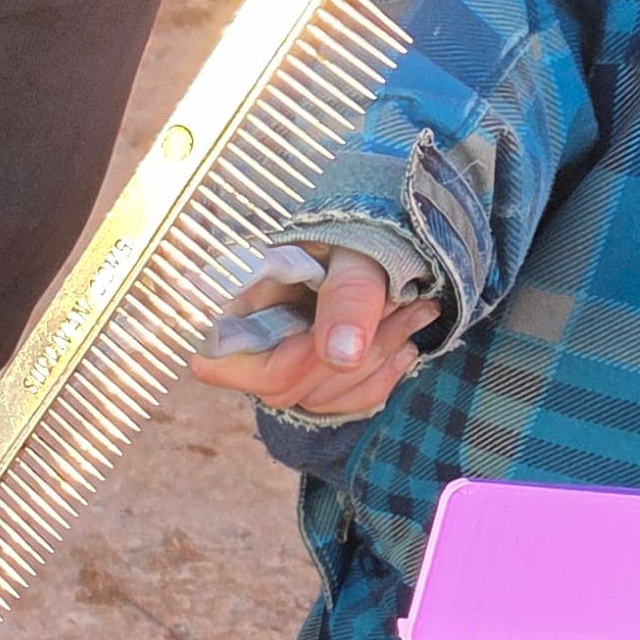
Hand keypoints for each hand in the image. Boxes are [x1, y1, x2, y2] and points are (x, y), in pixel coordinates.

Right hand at [186, 243, 442, 422]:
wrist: (367, 237)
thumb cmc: (349, 234)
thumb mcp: (352, 251)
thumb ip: (347, 295)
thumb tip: (342, 356)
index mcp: (228, 305)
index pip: (222, 363)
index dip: (292, 357)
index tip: (351, 330)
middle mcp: (242, 345)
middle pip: (282, 386)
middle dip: (353, 354)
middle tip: (408, 305)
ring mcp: (274, 368)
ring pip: (317, 399)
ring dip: (377, 361)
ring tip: (416, 312)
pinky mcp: (308, 382)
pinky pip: (341, 405)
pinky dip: (382, 378)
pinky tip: (406, 343)